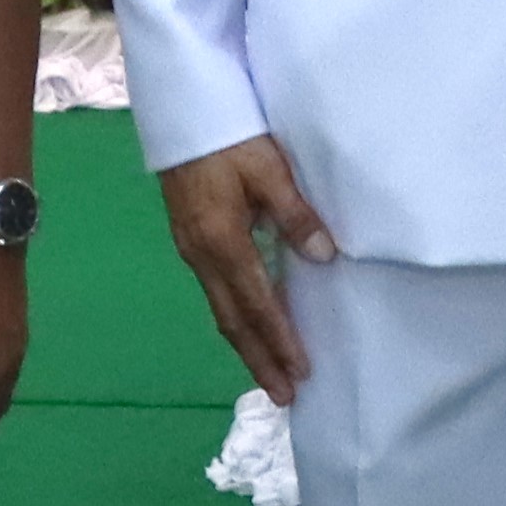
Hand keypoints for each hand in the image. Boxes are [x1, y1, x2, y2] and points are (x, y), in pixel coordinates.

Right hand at [154, 134, 338, 401]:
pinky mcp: (191, 237)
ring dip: (247, 343)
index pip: (256, 305)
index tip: (302, 372)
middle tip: (284, 396)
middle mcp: (201, 254)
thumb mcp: (269, 169)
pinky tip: (252, 322)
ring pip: (222, 308)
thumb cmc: (229, 133)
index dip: (279, 341)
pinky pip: (217, 290)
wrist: (181, 109)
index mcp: (222, 242)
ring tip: (271, 372)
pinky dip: (237, 316)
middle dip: (258, 360)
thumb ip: (296, 215)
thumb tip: (324, 258)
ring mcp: (192, 247)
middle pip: (232, 320)